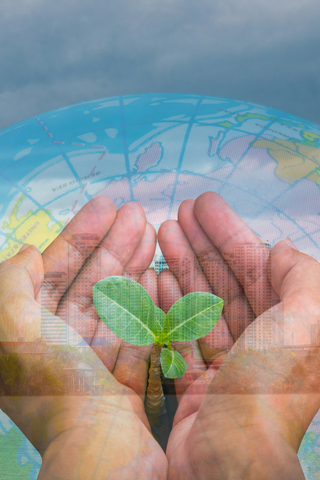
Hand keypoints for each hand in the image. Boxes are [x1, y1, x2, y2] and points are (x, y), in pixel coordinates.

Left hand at [0, 197, 167, 478]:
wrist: (100, 452)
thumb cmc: (57, 384)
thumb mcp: (13, 329)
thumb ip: (12, 283)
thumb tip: (26, 251)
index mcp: (27, 330)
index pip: (54, 268)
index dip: (80, 234)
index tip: (107, 205)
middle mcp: (56, 344)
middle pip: (88, 280)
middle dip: (112, 243)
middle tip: (139, 212)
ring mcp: (91, 359)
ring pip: (114, 300)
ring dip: (131, 265)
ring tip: (151, 233)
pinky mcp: (119, 374)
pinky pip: (132, 327)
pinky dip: (143, 300)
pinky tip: (155, 274)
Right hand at [158, 192, 319, 478]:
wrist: (229, 461)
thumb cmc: (269, 386)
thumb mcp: (306, 321)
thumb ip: (302, 278)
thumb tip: (282, 249)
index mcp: (291, 329)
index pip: (258, 268)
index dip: (230, 234)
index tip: (202, 206)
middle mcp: (262, 346)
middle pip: (227, 282)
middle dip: (202, 244)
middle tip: (176, 213)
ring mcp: (228, 366)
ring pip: (201, 305)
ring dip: (182, 267)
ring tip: (161, 234)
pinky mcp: (197, 385)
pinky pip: (181, 336)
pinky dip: (167, 306)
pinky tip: (155, 279)